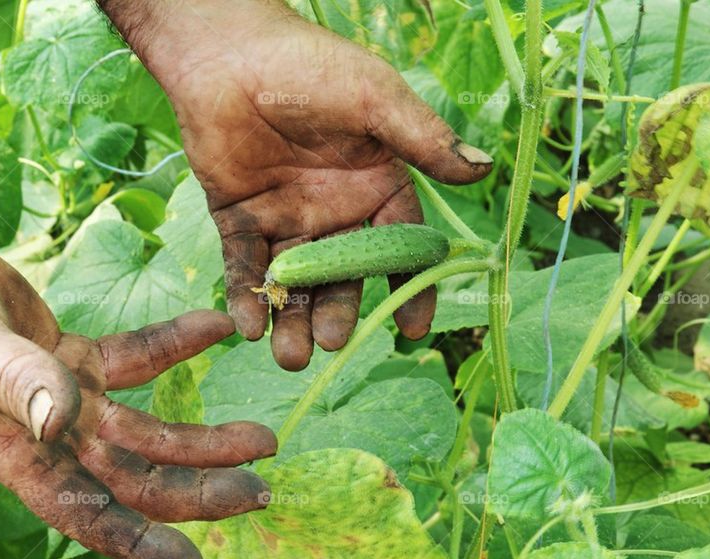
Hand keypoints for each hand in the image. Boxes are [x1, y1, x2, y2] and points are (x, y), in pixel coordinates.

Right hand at [0, 222, 275, 558]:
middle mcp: (49, 438)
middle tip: (260, 490)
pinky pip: (137, 359)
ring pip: (146, 432)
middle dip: (198, 489)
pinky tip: (215, 328)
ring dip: (203, 438)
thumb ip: (14, 381)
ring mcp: (66, 401)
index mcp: (19, 453)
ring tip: (261, 439)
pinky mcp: (73, 359)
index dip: (138, 543)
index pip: (86, 513)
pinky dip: (176, 345)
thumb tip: (63, 421)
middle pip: (135, 478)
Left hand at [106, 0, 492, 369]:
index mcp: (376, 186)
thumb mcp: (375, 100)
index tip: (413, 329)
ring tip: (288, 354)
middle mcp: (335, 211)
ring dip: (292, 318)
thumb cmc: (309, 67)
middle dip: (337, 314)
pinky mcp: (240, 218)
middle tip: (330, 343)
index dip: (409, 287)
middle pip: (342, 277)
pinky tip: (249, 324)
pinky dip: (246, 295)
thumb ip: (422, 139)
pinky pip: (245, 265)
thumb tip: (482, 170)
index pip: (399, 248)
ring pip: (295, 281)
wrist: (227, 53)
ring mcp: (287, 218)